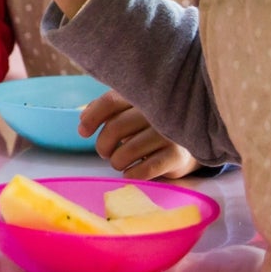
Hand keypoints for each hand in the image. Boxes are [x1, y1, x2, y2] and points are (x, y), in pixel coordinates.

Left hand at [78, 91, 198, 178]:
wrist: (187, 147)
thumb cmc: (149, 128)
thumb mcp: (129, 113)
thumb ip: (107, 111)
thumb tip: (83, 120)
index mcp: (143, 97)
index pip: (111, 101)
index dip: (92, 117)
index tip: (83, 132)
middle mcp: (157, 112)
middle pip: (115, 127)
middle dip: (103, 145)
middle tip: (104, 152)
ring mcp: (169, 133)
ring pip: (127, 150)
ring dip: (116, 161)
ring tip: (118, 162)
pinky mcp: (177, 156)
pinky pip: (145, 169)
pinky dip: (131, 174)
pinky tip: (130, 172)